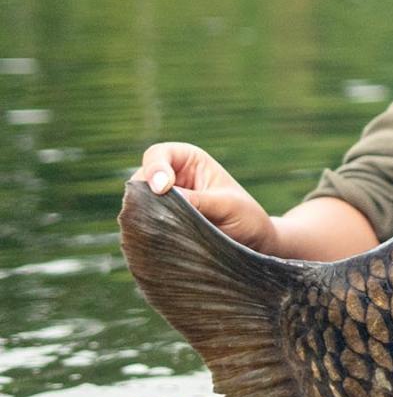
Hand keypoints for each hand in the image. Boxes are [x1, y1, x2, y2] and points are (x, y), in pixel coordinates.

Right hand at [132, 142, 277, 253]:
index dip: (155, 168)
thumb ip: (198, 200)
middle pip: (139, 181)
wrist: (252, 242)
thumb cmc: (245, 215)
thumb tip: (163, 195)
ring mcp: (161, 202)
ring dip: (142, 217)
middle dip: (144, 197)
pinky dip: (143, 233)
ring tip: (159, 231)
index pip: (158, 154)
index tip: (163, 188)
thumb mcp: (226, 205)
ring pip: (135, 206)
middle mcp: (171, 178)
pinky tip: (154, 242)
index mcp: (189, 160)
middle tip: (155, 216)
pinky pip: (140, 226)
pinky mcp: (157, 224)